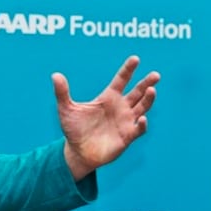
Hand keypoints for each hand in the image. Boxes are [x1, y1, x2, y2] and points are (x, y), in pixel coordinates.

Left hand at [52, 56, 159, 180]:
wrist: (78, 152)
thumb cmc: (74, 129)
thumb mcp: (66, 109)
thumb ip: (62, 93)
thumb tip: (55, 75)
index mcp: (108, 97)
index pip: (121, 80)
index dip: (128, 70)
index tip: (135, 58)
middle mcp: (120, 107)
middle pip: (138, 92)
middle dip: (147, 83)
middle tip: (155, 75)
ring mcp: (126, 121)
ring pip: (142, 108)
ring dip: (148, 100)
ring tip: (152, 90)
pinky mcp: (127, 136)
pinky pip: (139, 129)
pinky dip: (142, 124)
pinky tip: (143, 118)